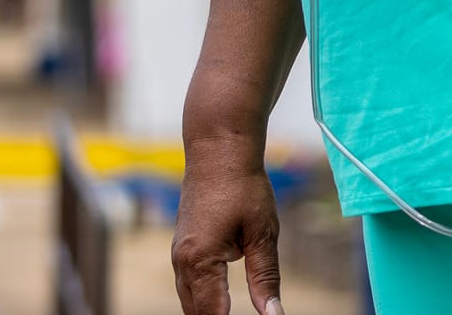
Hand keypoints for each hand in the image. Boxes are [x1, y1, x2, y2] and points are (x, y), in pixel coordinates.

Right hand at [171, 137, 284, 314]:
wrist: (219, 152)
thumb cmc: (244, 188)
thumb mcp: (263, 233)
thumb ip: (266, 277)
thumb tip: (273, 314)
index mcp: (200, 261)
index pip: (213, 314)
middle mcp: (182, 264)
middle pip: (196, 313)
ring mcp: (178, 257)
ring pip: (189, 301)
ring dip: (208, 313)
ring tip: (230, 313)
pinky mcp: (182, 249)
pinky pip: (188, 285)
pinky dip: (202, 299)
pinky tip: (219, 304)